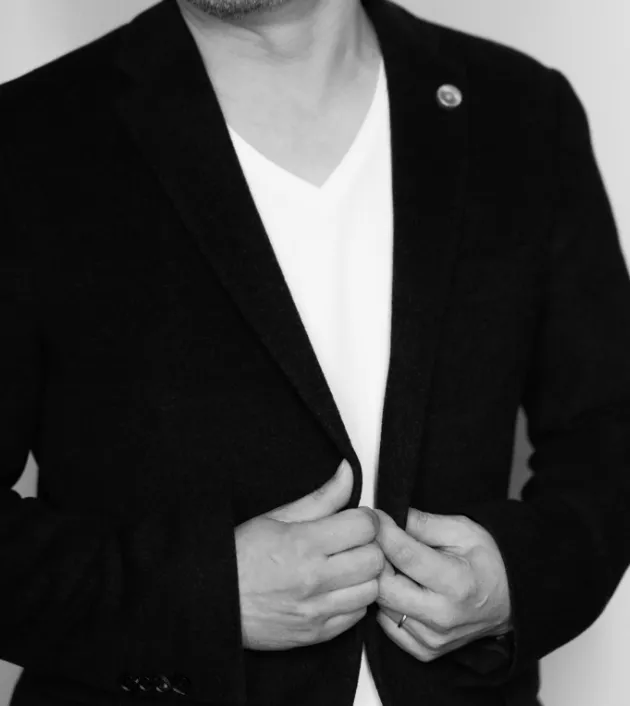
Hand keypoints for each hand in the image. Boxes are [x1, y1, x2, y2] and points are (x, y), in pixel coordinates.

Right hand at [235, 461, 383, 649]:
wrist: (212, 603)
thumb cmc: (240, 556)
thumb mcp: (276, 517)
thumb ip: (321, 498)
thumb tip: (349, 472)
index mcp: (304, 544)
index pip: (366, 527)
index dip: (364, 519)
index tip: (354, 520)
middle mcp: (315, 579)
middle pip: (375, 559)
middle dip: (368, 546)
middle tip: (351, 543)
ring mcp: (317, 610)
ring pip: (373, 590)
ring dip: (364, 576)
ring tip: (345, 567)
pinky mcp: (317, 635)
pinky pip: (358, 617)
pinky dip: (353, 601)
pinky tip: (336, 589)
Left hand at [374, 508, 510, 662]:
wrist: (511, 597)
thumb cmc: (487, 559)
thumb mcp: (461, 529)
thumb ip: (422, 522)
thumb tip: (387, 516)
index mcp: (457, 583)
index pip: (404, 556)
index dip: (383, 532)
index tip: (374, 518)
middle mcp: (443, 617)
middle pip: (385, 586)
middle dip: (376, 559)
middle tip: (379, 541)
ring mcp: (434, 639)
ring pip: (382, 606)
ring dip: (381, 582)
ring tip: (393, 563)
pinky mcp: (426, 651)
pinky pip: (388, 625)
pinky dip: (388, 604)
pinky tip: (401, 587)